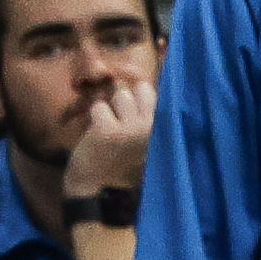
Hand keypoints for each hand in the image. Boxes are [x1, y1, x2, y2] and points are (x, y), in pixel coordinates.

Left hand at [59, 76, 151, 203]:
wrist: (96, 182)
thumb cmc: (121, 155)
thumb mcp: (144, 134)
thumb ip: (148, 109)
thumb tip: (141, 77)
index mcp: (164, 127)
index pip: (159, 91)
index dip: (143, 90)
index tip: (135, 98)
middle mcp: (152, 126)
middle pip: (139, 88)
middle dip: (127, 101)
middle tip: (122, 123)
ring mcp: (131, 128)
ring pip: (119, 95)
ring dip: (111, 110)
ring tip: (111, 130)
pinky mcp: (108, 130)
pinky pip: (99, 106)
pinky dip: (95, 118)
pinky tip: (99, 135)